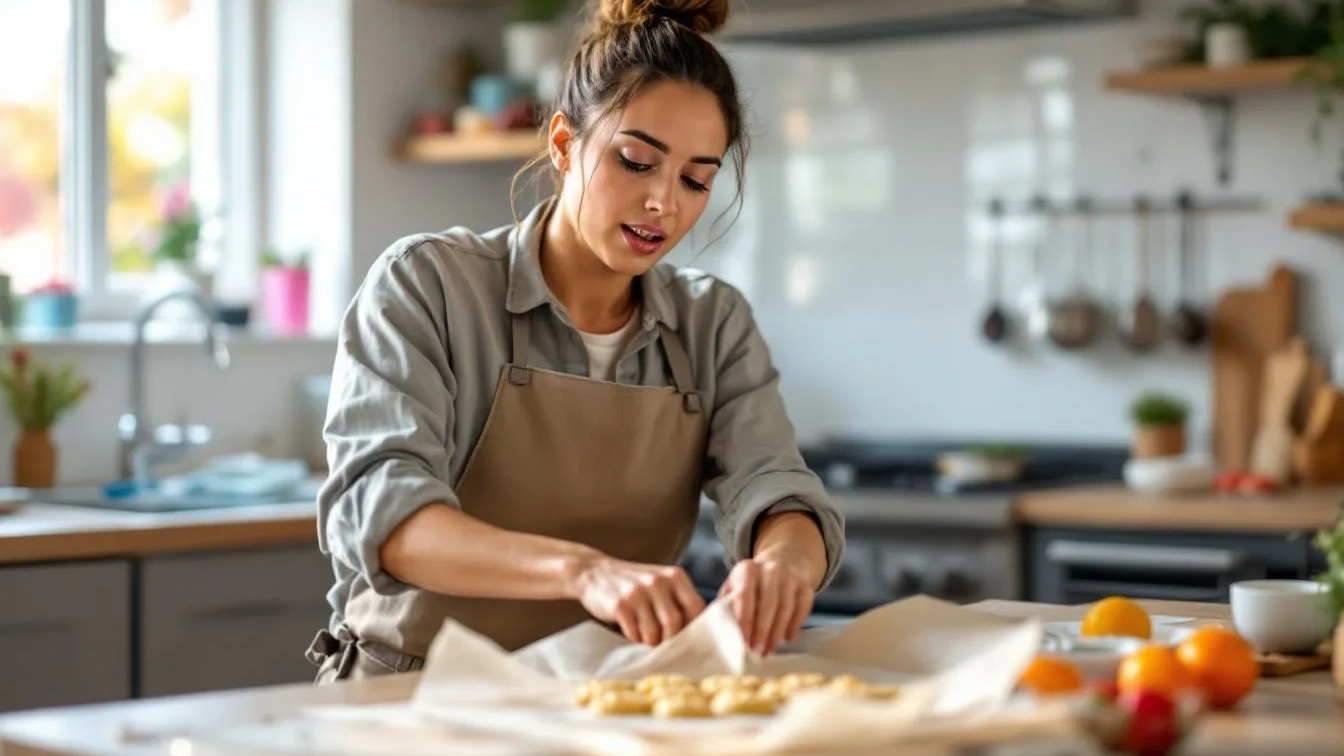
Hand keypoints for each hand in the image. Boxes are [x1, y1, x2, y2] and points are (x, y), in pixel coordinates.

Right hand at [574, 556, 705, 645]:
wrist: (595, 573)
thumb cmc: (634, 584)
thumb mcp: (661, 583)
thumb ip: (679, 600)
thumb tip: (698, 632)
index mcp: (675, 575)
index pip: (696, 607)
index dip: (692, 626)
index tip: (684, 635)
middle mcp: (658, 581)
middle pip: (674, 622)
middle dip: (668, 639)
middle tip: (662, 642)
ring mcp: (638, 592)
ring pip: (654, 632)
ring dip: (649, 641)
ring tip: (645, 636)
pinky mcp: (620, 605)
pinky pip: (634, 633)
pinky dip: (634, 638)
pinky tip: (630, 630)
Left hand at [717, 549, 816, 655]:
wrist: (782, 561)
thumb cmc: (751, 584)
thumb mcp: (734, 586)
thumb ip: (725, 605)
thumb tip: (717, 632)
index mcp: (747, 569)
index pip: (745, 596)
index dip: (745, 621)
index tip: (742, 642)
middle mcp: (771, 569)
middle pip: (768, 603)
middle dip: (762, 631)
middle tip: (757, 651)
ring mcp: (791, 577)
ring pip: (786, 608)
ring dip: (777, 633)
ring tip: (769, 650)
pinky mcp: (806, 586)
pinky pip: (802, 608)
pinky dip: (795, 625)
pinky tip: (787, 638)